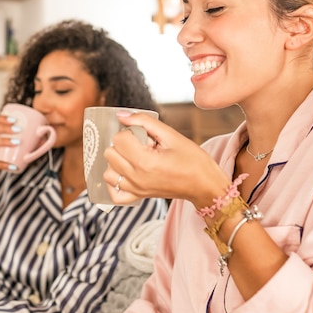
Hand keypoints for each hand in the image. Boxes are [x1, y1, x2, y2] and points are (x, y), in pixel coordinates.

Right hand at [0, 113, 21, 194]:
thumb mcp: (9, 149)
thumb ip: (25, 144)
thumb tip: (42, 140)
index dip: (2, 118)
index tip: (15, 119)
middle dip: (4, 128)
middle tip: (18, 130)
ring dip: (3, 141)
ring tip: (17, 142)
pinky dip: (3, 164)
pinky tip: (13, 165)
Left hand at [102, 112, 229, 207]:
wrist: (204, 184)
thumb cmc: (193, 160)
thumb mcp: (171, 135)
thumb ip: (144, 121)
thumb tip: (121, 115)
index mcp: (145, 162)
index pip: (118, 139)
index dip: (130, 132)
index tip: (146, 136)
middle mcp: (137, 178)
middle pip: (110, 154)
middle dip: (123, 145)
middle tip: (142, 146)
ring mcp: (136, 190)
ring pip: (108, 172)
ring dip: (117, 161)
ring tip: (136, 158)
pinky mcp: (138, 196)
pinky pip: (113, 192)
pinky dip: (115, 182)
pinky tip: (126, 173)